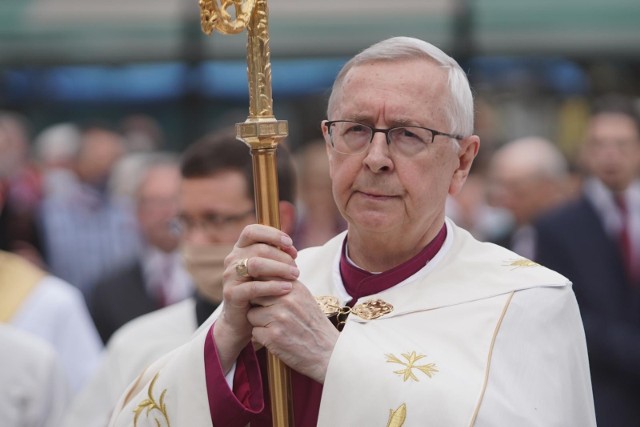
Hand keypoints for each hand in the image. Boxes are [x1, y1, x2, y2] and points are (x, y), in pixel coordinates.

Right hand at [213, 224, 299, 373]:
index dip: (272, 234)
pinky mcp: (231, 294)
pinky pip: (253, 287)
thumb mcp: (268, 271)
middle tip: (296, 268)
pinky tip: (287, 288)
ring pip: (256, 264)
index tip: (290, 243)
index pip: (252, 231)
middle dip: (282, 256)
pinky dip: (273, 286)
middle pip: (259, 248)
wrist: (244, 320)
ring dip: (279, 268)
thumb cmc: (260, 292)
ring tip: (296, 276)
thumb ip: (275, 258)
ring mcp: (230, 276)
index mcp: (240, 250)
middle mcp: (232, 260)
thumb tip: (291, 248)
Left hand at [247, 281, 338, 383]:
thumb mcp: (305, 298)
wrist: (328, 352)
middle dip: (258, 306)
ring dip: (259, 323)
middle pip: (254, 295)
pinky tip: (277, 340)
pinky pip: (254, 332)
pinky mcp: (273, 336)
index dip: (260, 288)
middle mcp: (286, 299)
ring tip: (276, 328)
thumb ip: (286, 286)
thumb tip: (263, 276)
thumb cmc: (314, 326)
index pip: (264, 277)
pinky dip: (262, 338)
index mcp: (294, 287)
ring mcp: (279, 317)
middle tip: (271, 316)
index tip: (262, 296)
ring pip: (251, 314)